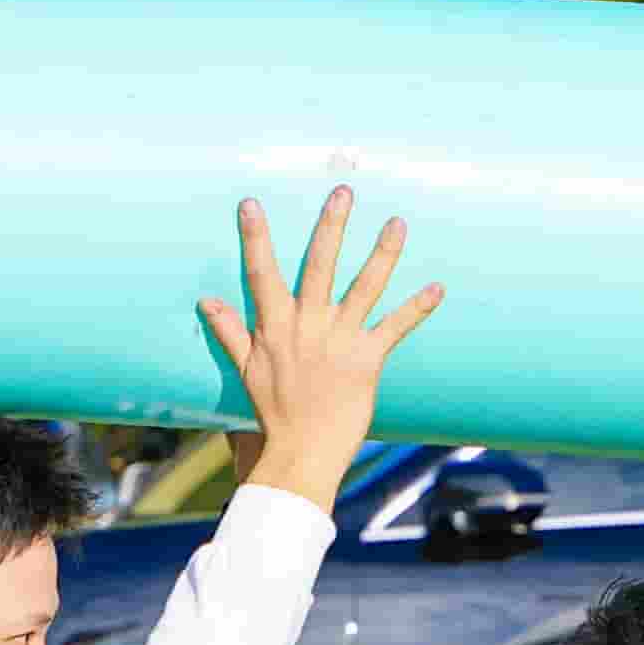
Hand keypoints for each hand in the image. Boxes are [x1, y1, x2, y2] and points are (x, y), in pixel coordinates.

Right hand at [199, 186, 442, 507]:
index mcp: (276, 326)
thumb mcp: (246, 369)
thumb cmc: (273, 412)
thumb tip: (206, 300)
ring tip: (398, 223)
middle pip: (320, 265)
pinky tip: (437, 288)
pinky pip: (395, 327)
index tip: (252, 203)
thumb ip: (229, 330)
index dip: (256, 238)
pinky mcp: (367, 360)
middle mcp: (308, 326)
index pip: (261, 273)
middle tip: (344, 192)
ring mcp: (340, 340)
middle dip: (331, 226)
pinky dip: (417, 308)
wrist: (301, 452)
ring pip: (364, 287)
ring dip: (383, 254)